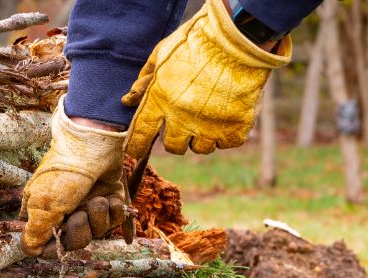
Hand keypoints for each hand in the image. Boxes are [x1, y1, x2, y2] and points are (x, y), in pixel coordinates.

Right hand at [21, 98, 127, 255]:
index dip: (56, 245)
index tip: (60, 235)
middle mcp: (66, 212)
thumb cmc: (64, 174)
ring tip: (97, 199)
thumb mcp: (43, 205)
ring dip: (98, 218)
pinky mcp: (108, 200)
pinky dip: (114, 211)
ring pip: (97, 233)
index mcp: (44, 213)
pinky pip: (114, 220)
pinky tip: (110, 197)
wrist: (93, 145)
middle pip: (75, 243)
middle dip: (80, 231)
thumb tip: (30, 252)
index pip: (48, 244)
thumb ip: (36, 233)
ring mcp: (88, 205)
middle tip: (80, 214)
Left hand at [122, 0, 290, 156]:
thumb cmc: (197, 41)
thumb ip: (144, 80)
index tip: (135, 151)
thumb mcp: (163, 53)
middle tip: (182, 123)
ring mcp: (211, 125)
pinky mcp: (236, 126)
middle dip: (174, 138)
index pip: (141, 134)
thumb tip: (128, 101)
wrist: (239, 36)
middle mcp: (183, 118)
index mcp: (160, 100)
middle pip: (173, 147)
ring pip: (201, 148)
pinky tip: (224, 118)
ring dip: (200, 137)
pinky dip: (224, 134)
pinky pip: (226, 143)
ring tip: (205, 118)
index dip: (136, 145)